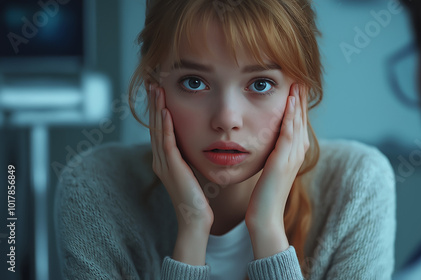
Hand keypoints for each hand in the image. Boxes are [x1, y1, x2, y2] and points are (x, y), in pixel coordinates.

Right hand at [148, 83, 213, 230]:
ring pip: (159, 131)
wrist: (195, 220)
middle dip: (153, 104)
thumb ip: (189, 157)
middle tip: (152, 83)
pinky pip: (167, 144)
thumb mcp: (192, 172)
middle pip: (155, 126)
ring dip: (158, 109)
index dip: (158, 109)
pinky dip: (166, 127)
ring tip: (156, 90)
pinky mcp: (172, 169)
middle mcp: (160, 160)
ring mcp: (164, 164)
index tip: (159, 91)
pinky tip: (167, 112)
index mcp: (165, 160)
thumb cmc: (197, 198)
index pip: (160, 129)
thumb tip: (196, 143)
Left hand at [245, 83, 309, 229]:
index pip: (298, 121)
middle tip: (300, 74)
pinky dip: (291, 115)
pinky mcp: (284, 159)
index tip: (295, 83)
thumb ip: (273, 152)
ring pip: (298, 121)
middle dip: (301, 96)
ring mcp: (293, 155)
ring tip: (297, 79)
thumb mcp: (270, 167)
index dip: (298, 102)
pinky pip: (289, 132)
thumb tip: (268, 140)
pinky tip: (289, 100)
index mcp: (294, 151)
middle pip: (301, 117)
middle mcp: (298, 151)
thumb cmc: (265, 193)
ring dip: (298, 100)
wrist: (265, 215)